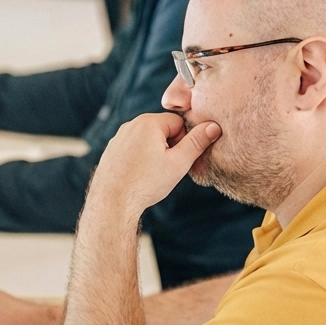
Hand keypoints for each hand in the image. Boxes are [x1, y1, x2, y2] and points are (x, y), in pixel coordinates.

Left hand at [89, 112, 220, 217]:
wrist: (112, 202)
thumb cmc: (146, 183)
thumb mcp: (178, 163)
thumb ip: (197, 142)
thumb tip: (213, 126)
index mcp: (148, 122)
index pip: (179, 123)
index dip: (184, 142)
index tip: (177, 160)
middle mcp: (131, 125)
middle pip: (163, 130)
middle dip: (169, 146)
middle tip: (165, 169)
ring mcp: (119, 137)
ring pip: (148, 140)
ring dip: (155, 153)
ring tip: (151, 174)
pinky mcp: (112, 150)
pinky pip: (134, 148)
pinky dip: (140, 159)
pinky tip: (138, 176)